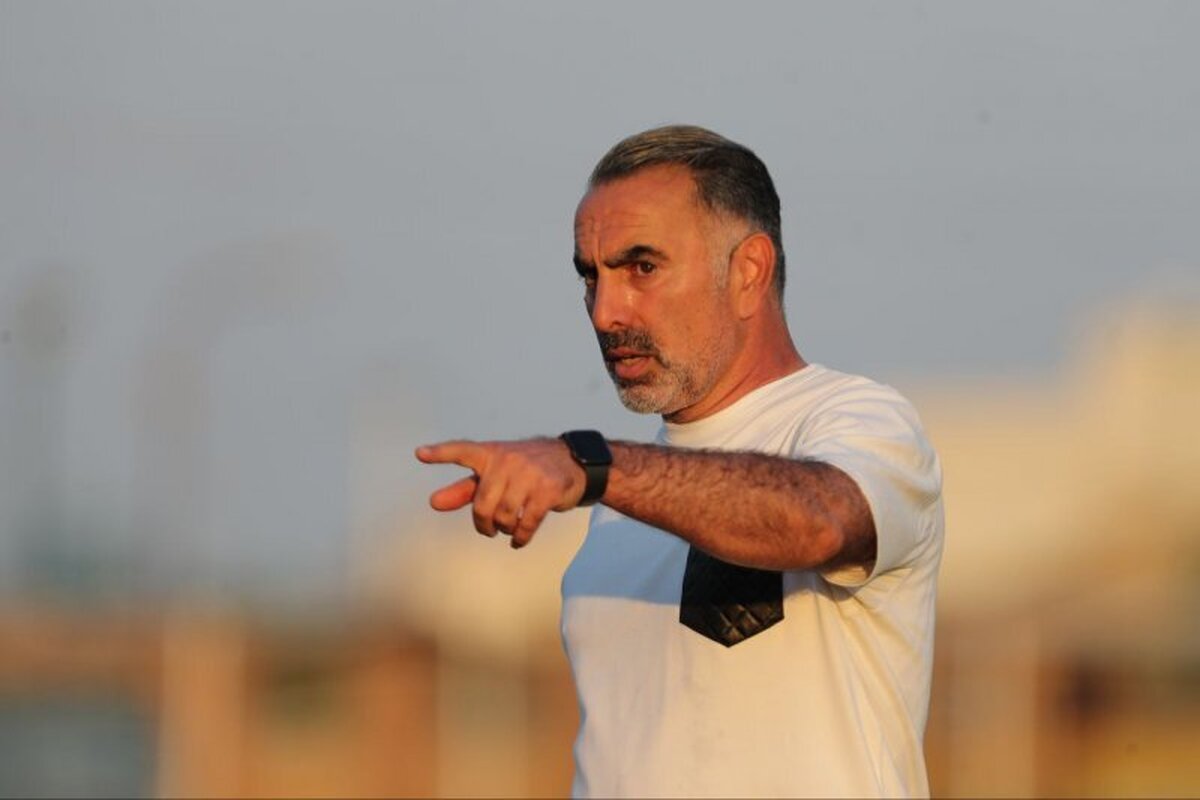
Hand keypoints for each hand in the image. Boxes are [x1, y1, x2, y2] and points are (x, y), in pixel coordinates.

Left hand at [415, 437, 586, 547]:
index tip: (419, 453)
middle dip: (483, 523)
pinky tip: (519, 540)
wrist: (573, 463)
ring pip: (504, 516)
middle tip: (488, 529)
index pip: (462, 451)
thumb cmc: (527, 470)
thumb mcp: (496, 474)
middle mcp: (508, 461)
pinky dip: (520, 537)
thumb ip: (465, 489)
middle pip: (483, 503)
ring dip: (504, 529)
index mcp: (491, 453)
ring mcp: (530, 475)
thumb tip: (434, 502)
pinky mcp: (548, 491)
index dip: (441, 453)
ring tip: (508, 529)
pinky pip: (527, 523)